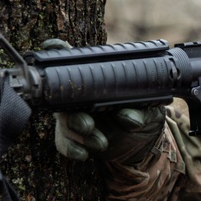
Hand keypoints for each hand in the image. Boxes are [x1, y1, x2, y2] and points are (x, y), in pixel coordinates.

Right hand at [42, 38, 165, 163]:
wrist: (143, 144)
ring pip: (64, 121)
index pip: (73, 59)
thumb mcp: (149, 111)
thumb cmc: (144, 115)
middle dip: (73, 112)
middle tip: (89, 125)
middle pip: (64, 96)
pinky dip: (72, 149)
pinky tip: (84, 154)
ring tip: (100, 143)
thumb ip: (141, 112)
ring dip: (78, 133)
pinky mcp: (72, 136)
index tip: (52, 46)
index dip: (57, 50)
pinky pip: (63, 142)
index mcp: (98, 78)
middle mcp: (81, 93)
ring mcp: (74, 114)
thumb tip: (130, 117)